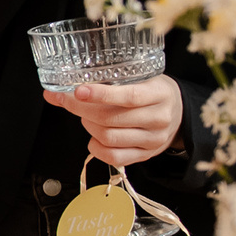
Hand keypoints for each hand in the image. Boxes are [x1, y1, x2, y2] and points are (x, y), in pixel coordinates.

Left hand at [45, 74, 182, 167]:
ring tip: (86, 116)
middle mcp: (157, 118)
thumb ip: (105, 81)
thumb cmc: (153, 91)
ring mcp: (152, 140)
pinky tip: (94, 136)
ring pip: (109, 138)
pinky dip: (96, 147)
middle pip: (111, 119)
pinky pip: (114, 158)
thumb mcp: (138, 77)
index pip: (128, 96)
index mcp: (159, 94)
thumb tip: (56, 91)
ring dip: (88, 126)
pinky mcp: (145, 155)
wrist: (179, 113)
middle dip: (82, 109)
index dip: (101, 94)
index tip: (78, 91)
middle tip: (68, 100)